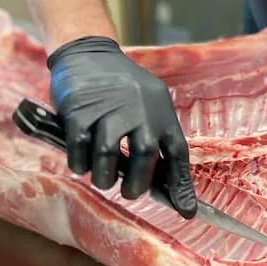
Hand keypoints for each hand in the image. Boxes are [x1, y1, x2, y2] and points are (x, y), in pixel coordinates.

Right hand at [48, 36, 196, 217]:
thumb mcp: (148, 105)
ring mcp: (108, 108)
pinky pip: (80, 147)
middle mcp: (139, 108)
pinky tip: (82, 164)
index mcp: (161, 110)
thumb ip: (154, 138)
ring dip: (105, 177)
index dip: (182, 185)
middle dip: (137, 184)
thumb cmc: (122, 88)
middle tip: (129, 193)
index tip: (187, 211)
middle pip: (144, 155)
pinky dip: (80, 163)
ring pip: (108, 154)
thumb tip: (164, 185)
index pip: (177, 152)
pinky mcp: (79, 109)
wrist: (89, 53)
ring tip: (104, 180)